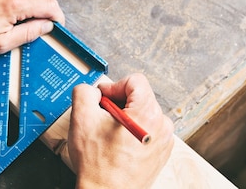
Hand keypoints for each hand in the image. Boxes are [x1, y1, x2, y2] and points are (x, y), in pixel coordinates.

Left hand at [0, 0, 64, 56]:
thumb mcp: (0, 43)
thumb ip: (28, 34)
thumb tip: (46, 27)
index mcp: (15, 4)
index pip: (50, 5)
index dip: (57, 17)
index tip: (56, 26)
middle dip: (49, 9)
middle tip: (42, 23)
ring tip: (30, 14)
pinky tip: (20, 3)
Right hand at [68, 74, 173, 188]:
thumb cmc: (98, 164)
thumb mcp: (82, 117)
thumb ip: (85, 91)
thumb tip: (92, 90)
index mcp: (148, 112)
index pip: (134, 81)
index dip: (113, 87)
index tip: (102, 99)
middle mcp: (161, 125)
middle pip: (138, 97)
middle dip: (117, 104)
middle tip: (101, 118)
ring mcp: (163, 140)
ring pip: (141, 114)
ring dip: (123, 118)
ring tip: (108, 135)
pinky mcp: (159, 153)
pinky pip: (145, 130)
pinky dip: (130, 132)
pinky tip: (116, 145)